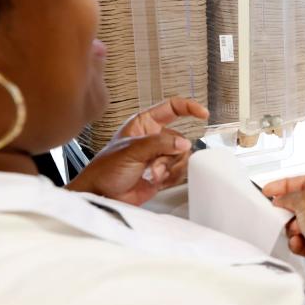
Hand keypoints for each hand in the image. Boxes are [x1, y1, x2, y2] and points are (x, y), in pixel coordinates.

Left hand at [67, 97, 207, 204]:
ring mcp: (158, 157)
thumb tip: (183, 143)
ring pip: (181, 158)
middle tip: (155, 163)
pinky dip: (170, 178)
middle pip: (180, 139)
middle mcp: (154, 138)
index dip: (189, 108)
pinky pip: (179, 173)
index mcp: (144, 124)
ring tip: (152, 174)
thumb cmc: (105, 169)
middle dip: (171, 154)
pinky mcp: (162, 174)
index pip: (172, 108)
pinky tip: (155, 180)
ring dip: (169, 168)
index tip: (203, 114)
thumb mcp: (131, 151)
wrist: (101, 195)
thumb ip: (159, 144)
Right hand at [263, 175, 304, 274]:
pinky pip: (301, 241)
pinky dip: (298, 242)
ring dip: (293, 228)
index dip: (285, 184)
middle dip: (289, 211)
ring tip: (297, 230)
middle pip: (302, 205)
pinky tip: (301, 242)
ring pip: (299, 225)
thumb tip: (282, 199)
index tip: (269, 190)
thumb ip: (289, 195)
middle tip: (280, 211)